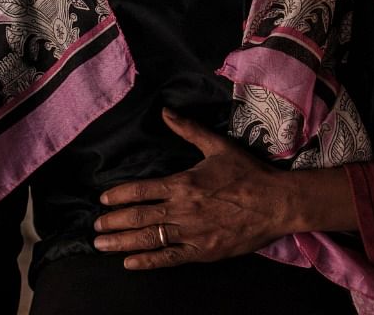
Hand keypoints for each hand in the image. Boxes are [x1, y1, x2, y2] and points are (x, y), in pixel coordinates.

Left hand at [92, 108, 303, 269]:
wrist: (277, 203)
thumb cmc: (248, 173)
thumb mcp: (217, 146)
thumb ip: (188, 130)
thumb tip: (165, 111)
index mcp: (183, 184)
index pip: (142, 190)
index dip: (119, 195)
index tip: (103, 200)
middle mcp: (183, 210)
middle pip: (139, 217)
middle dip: (113, 222)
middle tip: (96, 228)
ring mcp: (192, 234)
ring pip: (150, 239)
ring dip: (122, 243)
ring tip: (102, 245)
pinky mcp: (204, 252)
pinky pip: (170, 259)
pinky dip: (148, 262)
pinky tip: (130, 263)